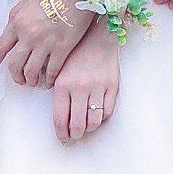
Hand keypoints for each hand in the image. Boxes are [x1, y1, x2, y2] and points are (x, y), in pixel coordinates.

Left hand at [0, 0, 88, 87]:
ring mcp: (44, 44)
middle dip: (15, 76)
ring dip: (31, 80)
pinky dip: (48, 80)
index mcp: (17, 22)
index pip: (0, 47)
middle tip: (19, 80)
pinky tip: (49, 82)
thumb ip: (17, 19)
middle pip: (15, 65)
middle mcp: (28, 35)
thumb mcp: (26, 2)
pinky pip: (51, 71)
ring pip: (31, 72)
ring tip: (33, 82)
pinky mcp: (61, 49)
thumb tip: (13, 33)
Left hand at [52, 20, 120, 144]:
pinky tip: (96, 116)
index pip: (60, 119)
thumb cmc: (76, 54)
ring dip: (88, 129)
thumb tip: (62, 121)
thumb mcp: (60, 71)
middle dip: (74, 135)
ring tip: (85, 127)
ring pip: (94, 121)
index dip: (61, 133)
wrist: (97, 36)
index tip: (63, 138)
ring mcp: (98, 87)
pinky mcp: (113, 86)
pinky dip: (102, 119)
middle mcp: (80, 88)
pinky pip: (107, 112)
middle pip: (78, 125)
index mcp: (63, 84)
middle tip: (73, 136)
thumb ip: (59, 94)